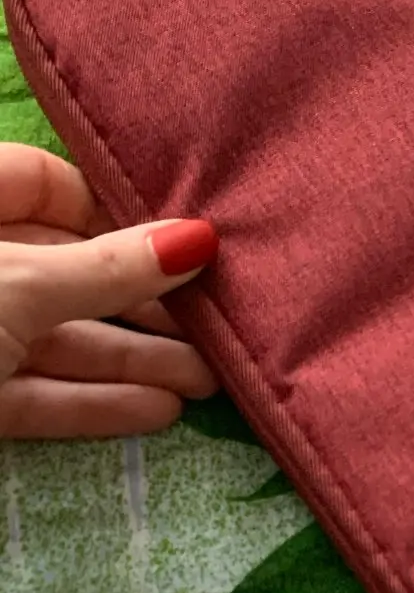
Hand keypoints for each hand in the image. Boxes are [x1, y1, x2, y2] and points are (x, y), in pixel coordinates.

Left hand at [0, 143, 219, 438]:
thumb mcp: (20, 283)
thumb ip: (107, 268)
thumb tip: (196, 238)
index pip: (44, 182)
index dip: (110, 210)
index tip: (179, 244)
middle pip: (64, 268)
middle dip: (142, 300)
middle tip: (213, 323)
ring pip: (56, 337)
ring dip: (132, 359)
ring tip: (206, 379)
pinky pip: (34, 393)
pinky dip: (91, 402)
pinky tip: (156, 410)